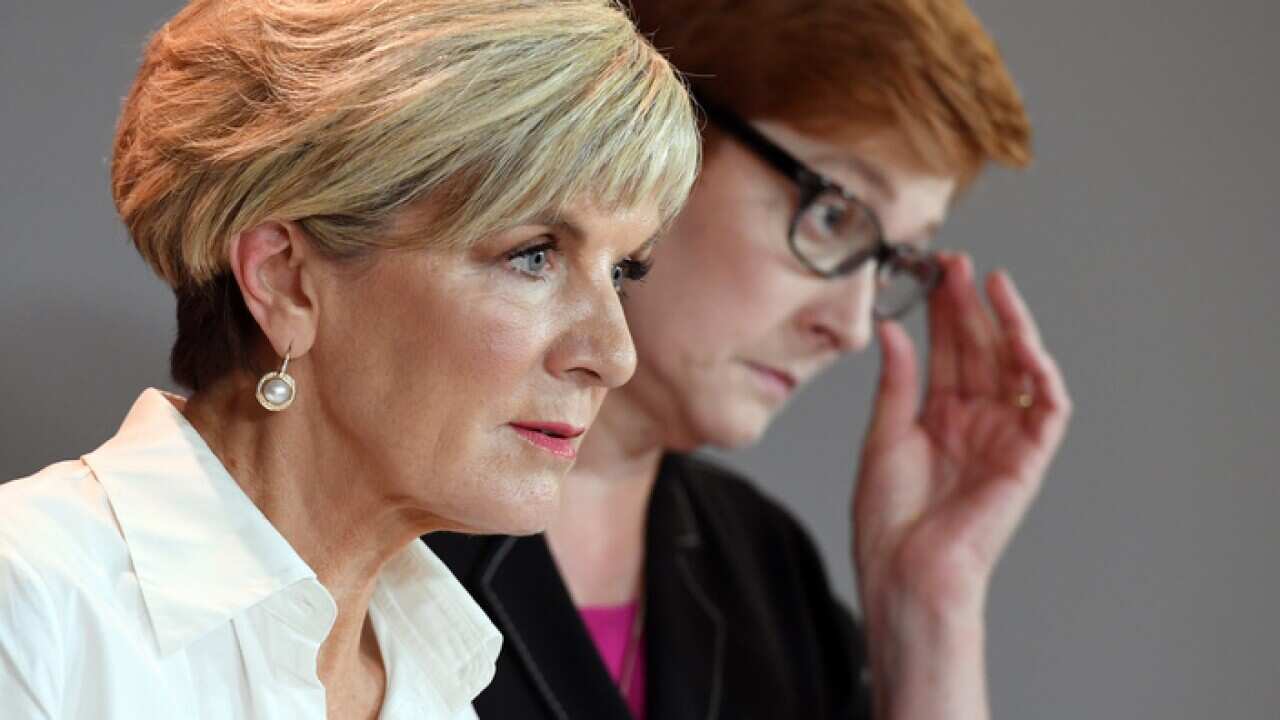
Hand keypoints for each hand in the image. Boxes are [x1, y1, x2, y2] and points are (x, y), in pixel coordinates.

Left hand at [853, 252, 1071, 617]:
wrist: (904, 570)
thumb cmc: (888, 519)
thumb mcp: (884, 437)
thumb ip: (897, 383)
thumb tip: (893, 330)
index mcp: (939, 418)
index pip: (949, 351)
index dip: (946, 311)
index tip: (935, 270)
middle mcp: (974, 422)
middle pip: (981, 351)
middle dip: (971, 306)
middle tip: (957, 264)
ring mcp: (1003, 438)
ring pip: (1016, 369)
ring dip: (1009, 326)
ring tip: (990, 286)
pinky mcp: (1027, 460)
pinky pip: (1047, 410)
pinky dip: (1041, 374)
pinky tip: (1023, 340)